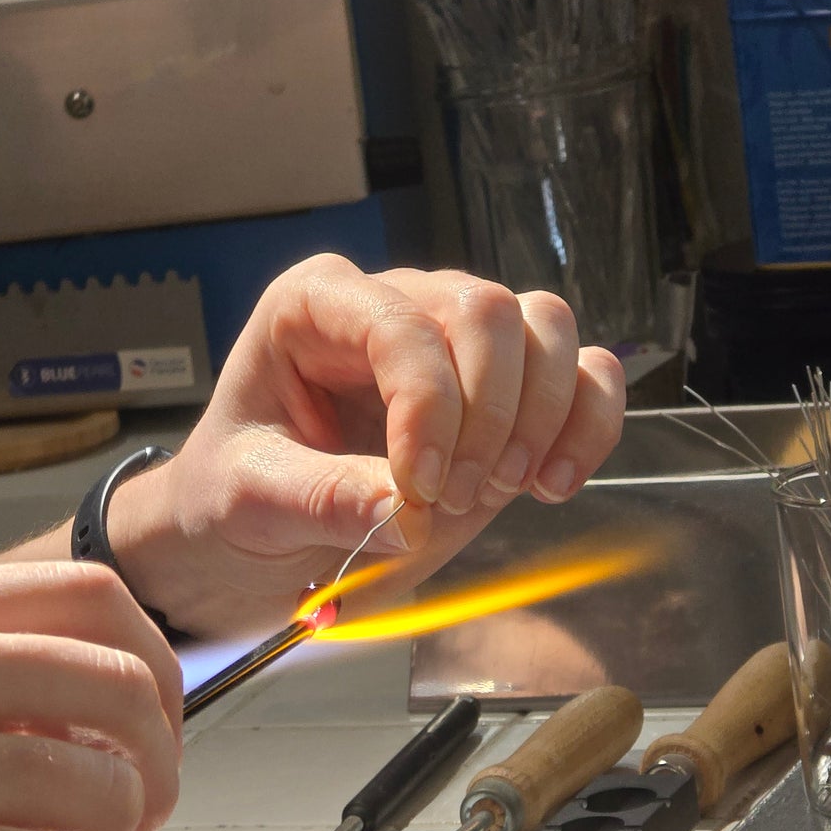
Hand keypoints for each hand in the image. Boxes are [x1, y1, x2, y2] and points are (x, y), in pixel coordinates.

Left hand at [110, 255, 624, 635]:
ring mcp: (458, 341)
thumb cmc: (241, 493)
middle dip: (487, 412)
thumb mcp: (252, 498)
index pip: (399, 324)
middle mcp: (395, 302)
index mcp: (316, 305)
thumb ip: (322, 499)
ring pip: (544, 326)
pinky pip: (583, 372)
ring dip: (542, 416)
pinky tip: (554, 483)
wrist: (261, 528)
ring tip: (504, 491)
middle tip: (456, 498)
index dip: (427, 406)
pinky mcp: (507, 388)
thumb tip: (406, 516)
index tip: (420, 489)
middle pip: (486, 309)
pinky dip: (589, 423)